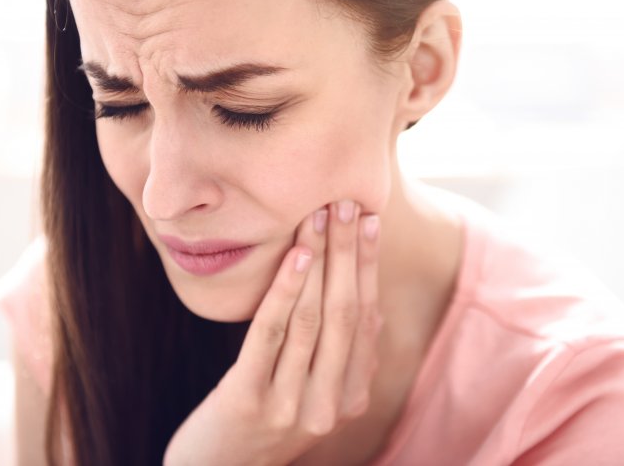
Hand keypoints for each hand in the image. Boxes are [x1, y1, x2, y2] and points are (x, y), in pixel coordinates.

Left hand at [163, 200, 383, 465]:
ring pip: (313, 319)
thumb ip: (344, 356)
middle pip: (345, 312)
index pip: (366, 317)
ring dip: (319, 261)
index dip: (368, 265)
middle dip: (348, 253)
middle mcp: (330, 404)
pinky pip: (272, 336)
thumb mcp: (314, 392)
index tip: (370, 219)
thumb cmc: (266, 420)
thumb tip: (373, 306)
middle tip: (347, 203)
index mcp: (352, 396)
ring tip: (319, 216)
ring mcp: (292, 405)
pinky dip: (286, 290)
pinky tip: (294, 255)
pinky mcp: (249, 401)